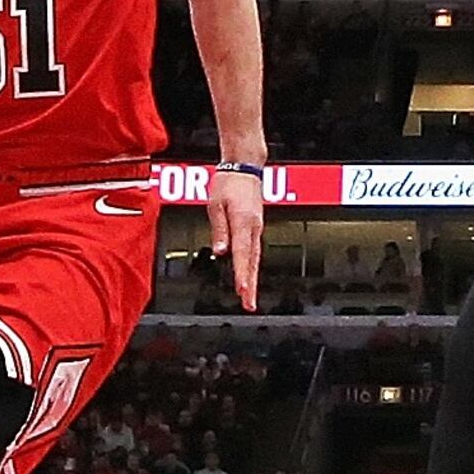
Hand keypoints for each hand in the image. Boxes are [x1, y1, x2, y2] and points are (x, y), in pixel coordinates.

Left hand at [209, 168, 265, 309]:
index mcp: (244, 222)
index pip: (243, 254)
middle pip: (253, 261)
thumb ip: (219, 230)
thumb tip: (221, 251)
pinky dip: (252, 266)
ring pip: (255, 258)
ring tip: (249, 296)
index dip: (243, 274)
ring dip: (252, 278)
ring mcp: (257, 228)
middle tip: (249, 304)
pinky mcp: (255, 227)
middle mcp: (254, 227)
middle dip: (251, 285)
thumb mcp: (216, 205)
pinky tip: (249, 275)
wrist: (245, 169)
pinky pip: (254, 250)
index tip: (242, 290)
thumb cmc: (229, 184)